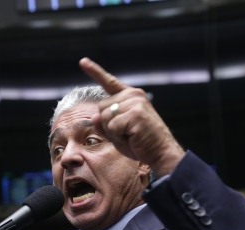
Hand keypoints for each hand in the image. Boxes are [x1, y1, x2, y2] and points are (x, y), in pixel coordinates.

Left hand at [79, 57, 184, 177]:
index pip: (109, 82)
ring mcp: (135, 103)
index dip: (94, 72)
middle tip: (127, 133)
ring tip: (131, 136)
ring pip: (104, 118)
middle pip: (100, 108)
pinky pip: (112, 127)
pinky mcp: (135, 113)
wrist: (161, 152)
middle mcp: (133, 95)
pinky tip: (133, 137)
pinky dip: (118, 137)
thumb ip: (103, 123)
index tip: (82, 61)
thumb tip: (94, 116)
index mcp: (130, 96)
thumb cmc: (140, 143)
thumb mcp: (116, 133)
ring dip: (113, 132)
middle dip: (107, 125)